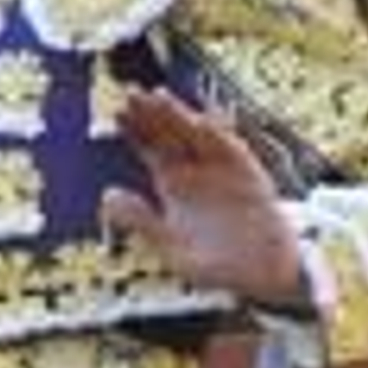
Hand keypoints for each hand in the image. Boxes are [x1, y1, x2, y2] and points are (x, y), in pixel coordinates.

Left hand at [101, 85, 307, 307]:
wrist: (261, 274)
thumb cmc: (214, 265)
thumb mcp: (170, 246)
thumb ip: (141, 221)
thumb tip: (106, 196)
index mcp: (172, 184)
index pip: (149, 148)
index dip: (134, 130)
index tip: (117, 113)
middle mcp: (195, 169)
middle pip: (169, 133)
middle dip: (151, 113)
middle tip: (130, 93)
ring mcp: (222, 167)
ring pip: (196, 134)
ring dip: (178, 115)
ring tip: (158, 97)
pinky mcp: (248, 172)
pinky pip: (230, 150)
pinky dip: (217, 136)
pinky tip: (200, 122)